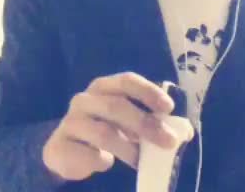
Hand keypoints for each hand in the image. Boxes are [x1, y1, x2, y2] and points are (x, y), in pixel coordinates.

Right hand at [42, 72, 192, 181]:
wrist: (67, 149)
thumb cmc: (105, 128)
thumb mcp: (126, 121)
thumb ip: (150, 120)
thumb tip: (184, 131)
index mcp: (103, 86)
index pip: (126, 80)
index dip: (148, 91)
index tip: (168, 107)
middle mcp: (85, 99)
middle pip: (116, 105)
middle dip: (145, 123)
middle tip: (168, 141)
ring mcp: (71, 121)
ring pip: (103, 132)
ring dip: (127, 148)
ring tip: (140, 160)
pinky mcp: (60, 146)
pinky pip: (87, 154)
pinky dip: (102, 161)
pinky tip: (106, 163)